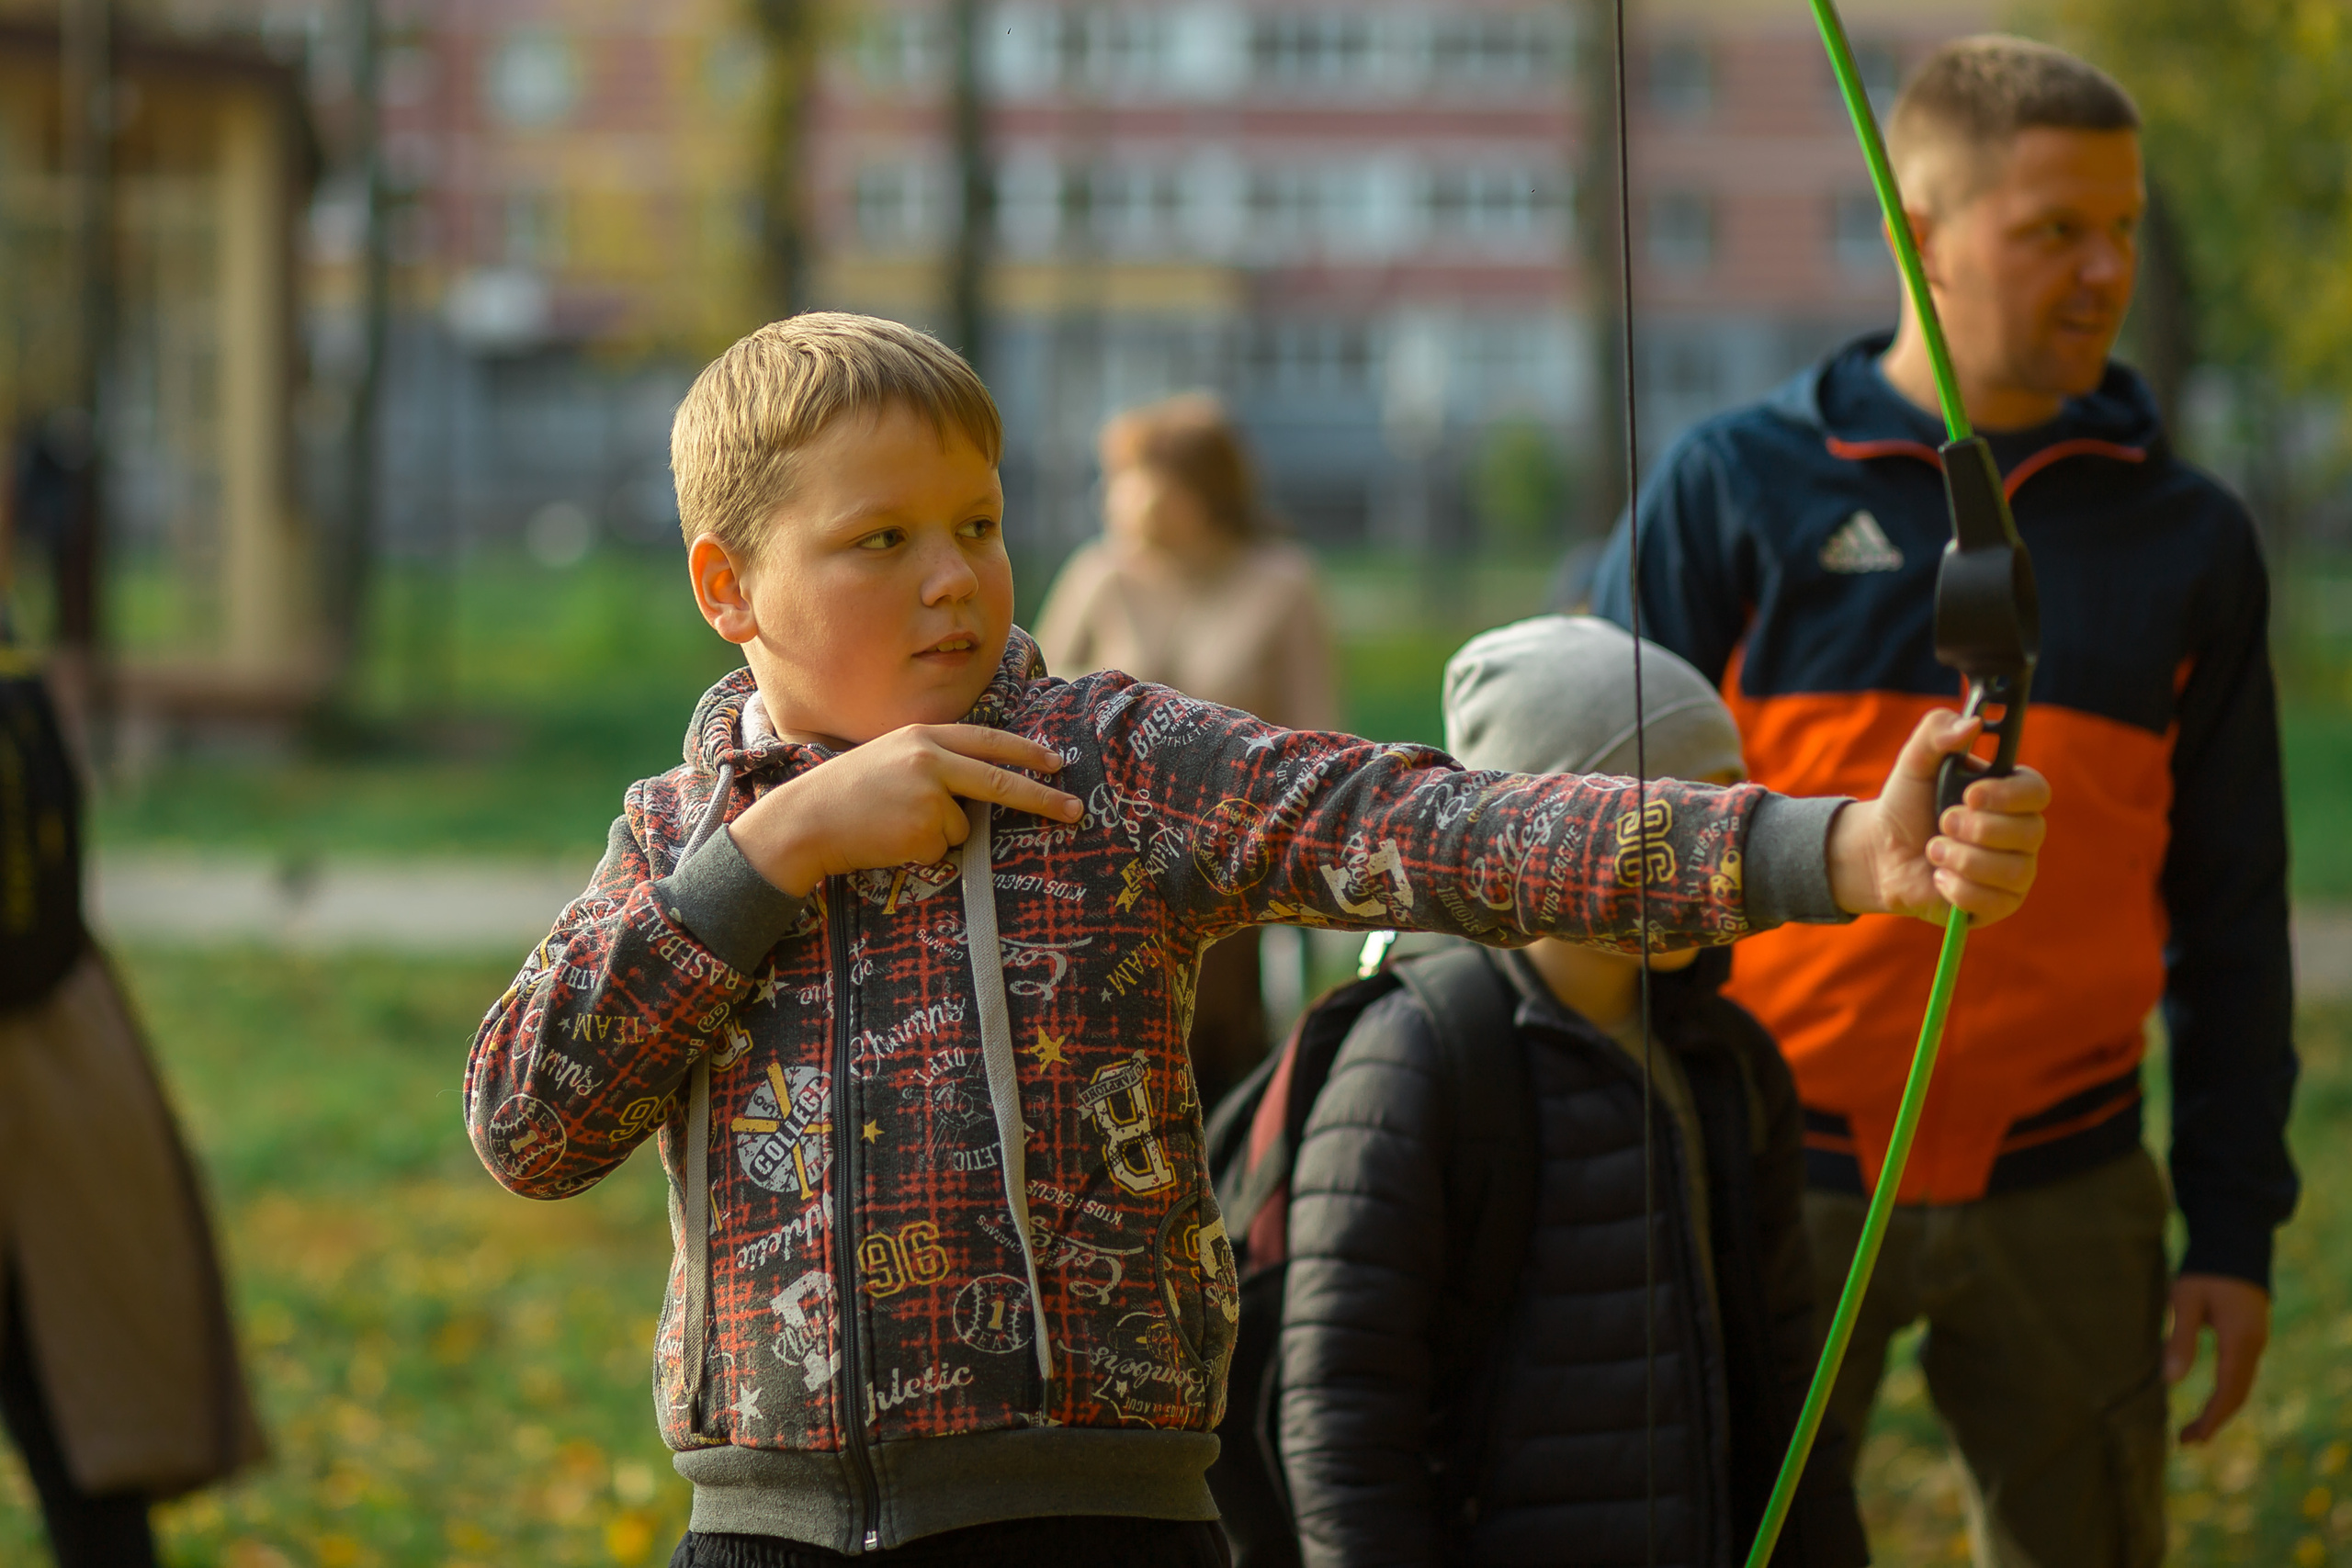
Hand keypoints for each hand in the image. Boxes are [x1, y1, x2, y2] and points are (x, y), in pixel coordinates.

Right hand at [730, 724, 1082, 896]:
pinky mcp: (922, 830)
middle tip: (1075, 810)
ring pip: (963, 827)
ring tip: (895, 825)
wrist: (806, 820)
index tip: (1056, 761)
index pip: (988, 740)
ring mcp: (928, 795)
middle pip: (1000, 781)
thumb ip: (935, 761)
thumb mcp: (892, 758)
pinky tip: (891, 841)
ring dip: (939, 835)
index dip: (1025, 752)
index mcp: (923, 736)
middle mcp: (930, 760)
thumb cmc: (848, 793)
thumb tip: (985, 785)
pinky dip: (923, 853)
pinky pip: (943, 850)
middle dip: (1042, 798)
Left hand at [1826, 709, 2048, 922]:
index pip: (2037, 792)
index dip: (2008, 795)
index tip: (1970, 794)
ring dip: (1962, 858)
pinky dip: (1957, 888)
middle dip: (1975, 829)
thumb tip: (1973, 724)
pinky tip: (1938, 878)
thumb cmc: (1907, 803)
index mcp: (2011, 794)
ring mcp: (2015, 871)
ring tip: (1933, 850)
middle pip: (2030, 833)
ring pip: (2013, 870)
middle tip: (1942, 822)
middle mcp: (2022, 833)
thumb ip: (1937, 732)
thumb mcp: (1914, 760)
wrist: (1880, 852)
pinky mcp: (1999, 904)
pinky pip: (1994, 901)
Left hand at [2166, 1273, 2269, 1443]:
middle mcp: (2254, 1345)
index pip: (2227, 1392)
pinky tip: (2211, 1397)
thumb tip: (2171, 1381)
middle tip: (2188, 1440)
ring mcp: (2256, 1340)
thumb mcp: (2186, 1299)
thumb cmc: (2206, 1269)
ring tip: (2196, 1427)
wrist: (2234, 1242)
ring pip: (2242, 1385)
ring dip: (2222, 1407)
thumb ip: (2181, 1339)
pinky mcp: (2251, 1334)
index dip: (2210, 1418)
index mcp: (2239, 1340)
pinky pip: (2242, 1372)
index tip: (2191, 1439)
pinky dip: (2228, 1391)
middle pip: (2238, 1394)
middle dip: (2215, 1419)